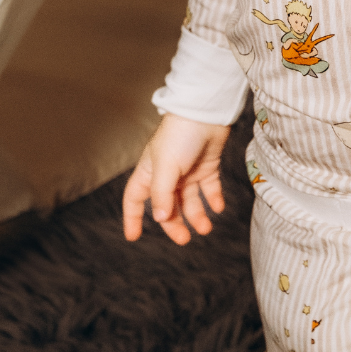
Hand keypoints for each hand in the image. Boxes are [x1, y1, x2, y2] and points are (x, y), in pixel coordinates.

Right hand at [122, 114, 229, 243]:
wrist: (206, 112)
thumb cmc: (180, 135)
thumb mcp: (166, 167)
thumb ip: (162, 194)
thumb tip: (160, 218)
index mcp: (149, 172)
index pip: (135, 199)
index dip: (132, 217)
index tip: (133, 237)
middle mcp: (167, 174)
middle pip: (167, 206)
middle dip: (174, 224)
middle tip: (185, 239)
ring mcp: (188, 171)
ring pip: (190, 200)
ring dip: (197, 215)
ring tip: (206, 228)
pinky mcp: (207, 166)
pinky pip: (209, 188)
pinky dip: (213, 199)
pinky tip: (217, 208)